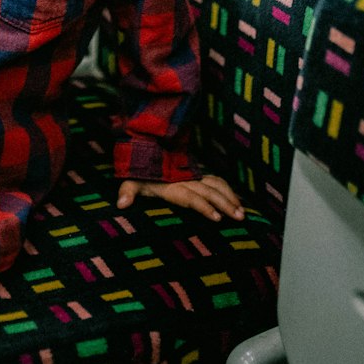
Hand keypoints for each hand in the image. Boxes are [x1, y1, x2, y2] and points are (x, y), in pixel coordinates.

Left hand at [116, 173, 243, 221]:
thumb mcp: (132, 180)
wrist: (147, 145)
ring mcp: (193, 176)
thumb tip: (121, 204)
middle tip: (239, 217)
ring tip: (242, 212)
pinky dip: (228, 189)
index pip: (191, 197)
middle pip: (209, 193)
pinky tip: (237, 200)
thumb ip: (128, 191)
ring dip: (230, 197)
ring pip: (216, 186)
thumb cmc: (140, 170)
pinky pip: (216, 181)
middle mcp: (186, 180)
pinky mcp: (197, 174)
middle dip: (225, 205)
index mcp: (172, 185)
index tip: (217, 218)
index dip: (203, 206)